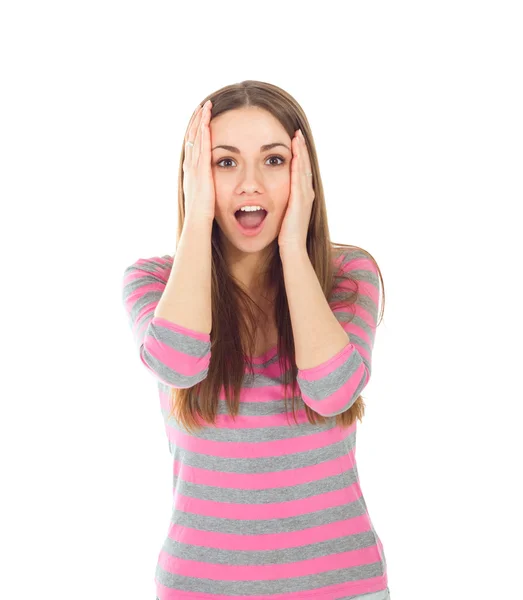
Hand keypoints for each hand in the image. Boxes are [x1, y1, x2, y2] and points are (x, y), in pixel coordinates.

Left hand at [278, 128, 314, 250]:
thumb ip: (280, 207)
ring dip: (301, 151)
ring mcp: (305, 196)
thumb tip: (268, 202)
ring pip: (304, 168)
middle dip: (301, 149)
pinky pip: (299, 177)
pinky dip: (298, 163)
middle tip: (297, 133)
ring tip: (297, 136)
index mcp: (302, 197)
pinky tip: (295, 152)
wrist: (292, 249)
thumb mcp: (282, 217)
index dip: (298, 157)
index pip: (300, 172)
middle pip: (304, 166)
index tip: (294, 142)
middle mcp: (307, 194)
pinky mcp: (301, 199)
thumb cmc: (285, 237)